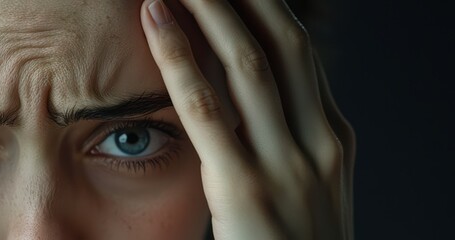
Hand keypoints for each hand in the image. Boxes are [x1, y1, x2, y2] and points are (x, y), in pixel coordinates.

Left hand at [140, 0, 354, 238]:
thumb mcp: (306, 194)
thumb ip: (285, 149)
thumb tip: (249, 112)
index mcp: (333, 141)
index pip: (300, 57)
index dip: (266, 12)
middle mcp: (319, 143)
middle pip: (283, 44)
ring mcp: (286, 165)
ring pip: (246, 63)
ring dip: (210, 9)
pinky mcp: (243, 188)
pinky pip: (203, 108)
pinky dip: (175, 55)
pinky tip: (153, 19)